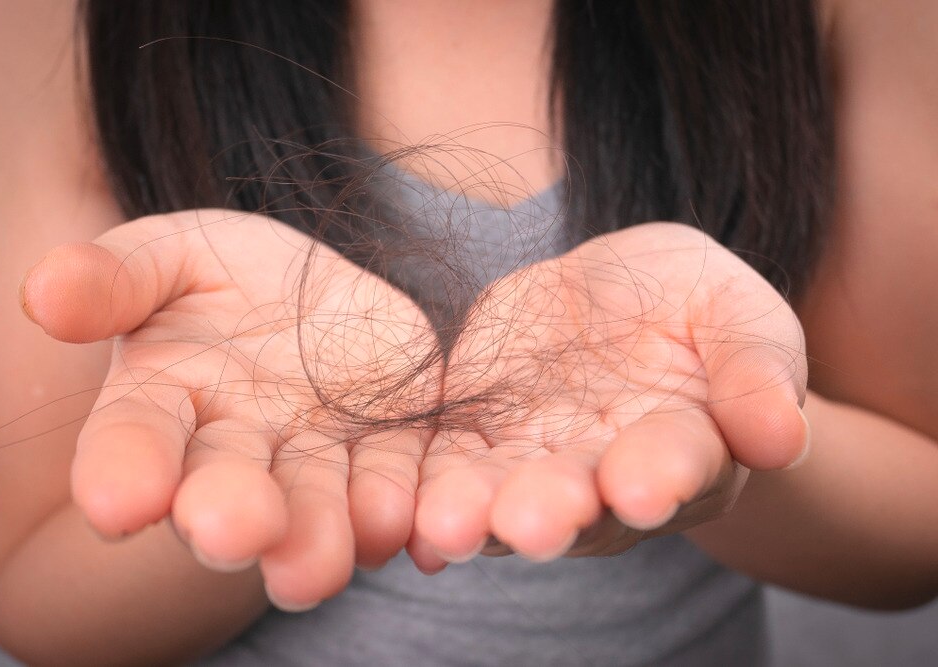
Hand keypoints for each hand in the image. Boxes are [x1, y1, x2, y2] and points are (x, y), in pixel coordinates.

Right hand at [21, 209, 440, 609]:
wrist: (311, 290)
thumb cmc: (221, 276)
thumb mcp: (168, 256)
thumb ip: (115, 277)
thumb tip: (42, 293)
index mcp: (168, 402)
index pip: (135, 439)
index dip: (123, 470)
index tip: (117, 503)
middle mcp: (240, 450)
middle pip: (230, 490)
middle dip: (231, 516)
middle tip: (233, 533)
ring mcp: (320, 457)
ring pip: (318, 508)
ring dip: (318, 538)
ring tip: (315, 566)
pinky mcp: (391, 448)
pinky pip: (397, 485)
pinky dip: (400, 508)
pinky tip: (405, 525)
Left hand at [410, 223, 808, 566]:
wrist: (616, 296)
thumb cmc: (692, 307)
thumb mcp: (737, 311)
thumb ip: (757, 368)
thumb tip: (781, 436)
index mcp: (685, 445)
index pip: (678, 463)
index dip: (662, 474)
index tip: (645, 487)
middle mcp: (607, 473)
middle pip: (582, 499)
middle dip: (555, 511)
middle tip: (532, 524)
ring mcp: (535, 461)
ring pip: (504, 498)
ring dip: (479, 515)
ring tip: (451, 527)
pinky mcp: (476, 439)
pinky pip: (448, 471)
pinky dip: (429, 495)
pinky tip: (411, 520)